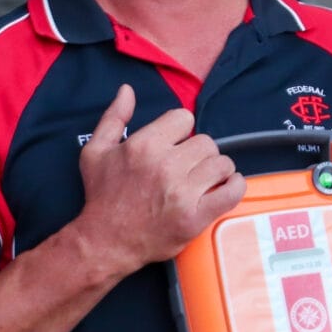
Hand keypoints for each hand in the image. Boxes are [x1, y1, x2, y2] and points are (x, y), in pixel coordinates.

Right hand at [74, 85, 243, 275]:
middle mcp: (166, 166)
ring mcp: (183, 193)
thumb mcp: (96, 151)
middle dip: (199, 152)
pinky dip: (235, 186)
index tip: (174, 144)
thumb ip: (114, 117)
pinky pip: (232, 192)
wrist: (105, 241)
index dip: (180, 130)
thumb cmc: (102, 196)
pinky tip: (226, 186)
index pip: (184, 118)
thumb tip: (128, 90)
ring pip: (221, 163)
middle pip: (206, 141)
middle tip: (188, 166)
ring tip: (204, 179)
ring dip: (216, 170)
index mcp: (144, 145)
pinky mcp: (195, 217)